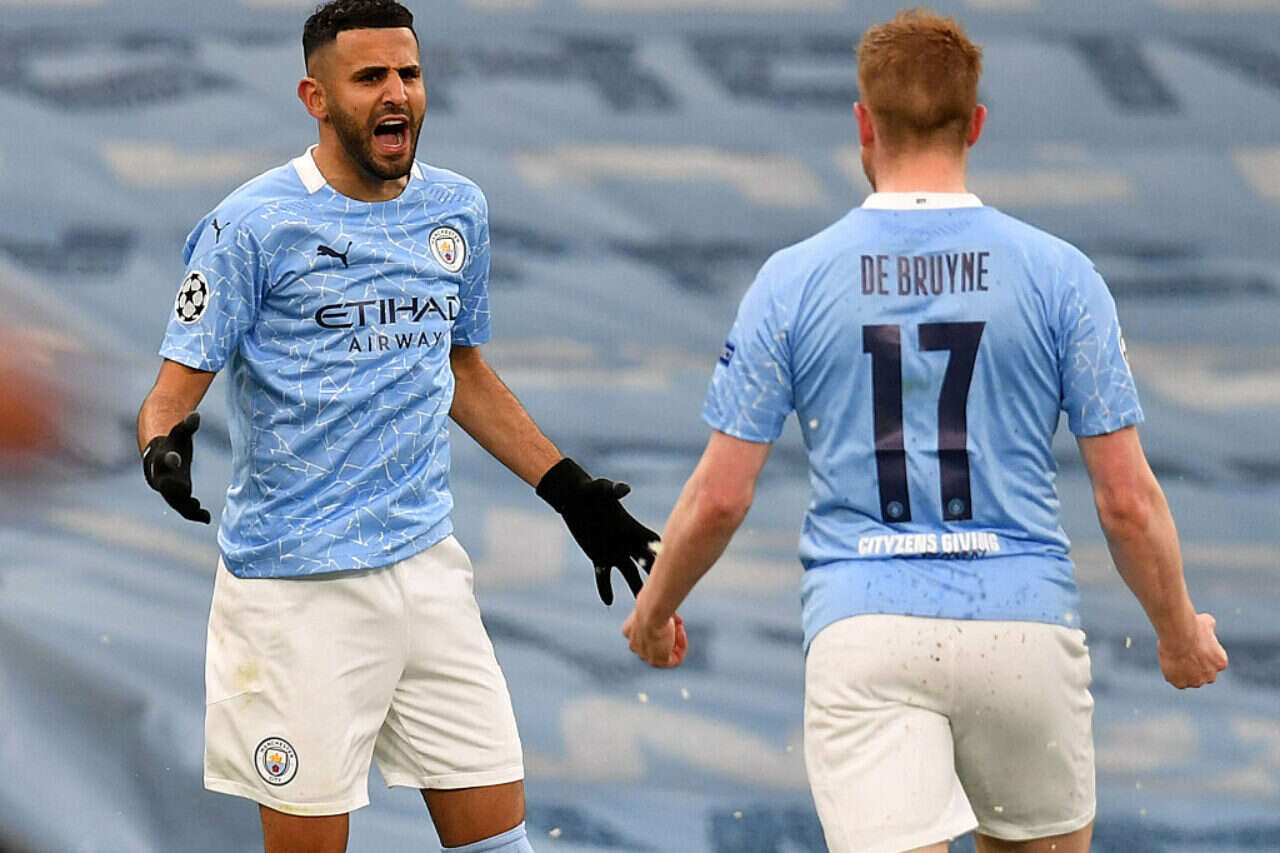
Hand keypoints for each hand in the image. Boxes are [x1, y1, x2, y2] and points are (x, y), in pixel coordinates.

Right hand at [142, 412, 210, 523]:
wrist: (158, 450)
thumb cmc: (172, 439)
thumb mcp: (180, 431)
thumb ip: (187, 425)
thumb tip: (196, 414)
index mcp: (161, 457)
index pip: (164, 459)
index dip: (169, 460)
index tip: (176, 459)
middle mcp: (160, 475)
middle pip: (167, 487)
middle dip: (178, 493)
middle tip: (193, 500)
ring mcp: (166, 486)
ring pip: (174, 501)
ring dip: (188, 508)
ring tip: (204, 514)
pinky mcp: (174, 493)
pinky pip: (181, 506)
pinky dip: (192, 513)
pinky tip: (207, 518)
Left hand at [537, 457, 659, 604]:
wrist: (573, 498)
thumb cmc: (590, 490)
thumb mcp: (600, 489)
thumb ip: (613, 489)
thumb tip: (624, 489)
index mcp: (632, 527)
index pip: (653, 541)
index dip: (664, 552)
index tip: (678, 564)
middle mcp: (627, 542)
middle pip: (647, 562)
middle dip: (656, 576)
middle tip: (669, 593)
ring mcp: (615, 552)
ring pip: (630, 574)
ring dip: (635, 588)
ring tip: (643, 608)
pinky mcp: (599, 557)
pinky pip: (604, 577)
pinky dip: (605, 588)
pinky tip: (608, 602)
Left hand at [623, 610, 687, 667]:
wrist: (651, 613)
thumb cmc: (650, 606)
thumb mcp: (651, 606)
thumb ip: (658, 613)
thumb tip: (670, 616)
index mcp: (629, 632)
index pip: (646, 633)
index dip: (662, 623)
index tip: (670, 616)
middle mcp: (636, 645)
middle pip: (656, 642)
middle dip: (669, 632)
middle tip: (676, 622)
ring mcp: (646, 655)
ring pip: (666, 650)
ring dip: (676, 638)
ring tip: (678, 625)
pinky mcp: (658, 661)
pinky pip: (675, 659)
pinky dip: (682, 646)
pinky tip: (681, 634)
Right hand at [1158, 612, 1227, 687]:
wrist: (1179, 636)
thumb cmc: (1193, 626)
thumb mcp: (1207, 622)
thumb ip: (1209, 629)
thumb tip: (1208, 624)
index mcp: (1221, 663)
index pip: (1212, 664)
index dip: (1202, 656)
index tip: (1193, 648)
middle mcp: (1211, 676)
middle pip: (1203, 675)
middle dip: (1195, 668)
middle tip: (1183, 654)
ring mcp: (1195, 682)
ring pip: (1190, 679)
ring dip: (1183, 672)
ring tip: (1174, 658)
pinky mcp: (1180, 684)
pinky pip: (1176, 681)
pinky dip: (1171, 674)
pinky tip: (1168, 662)